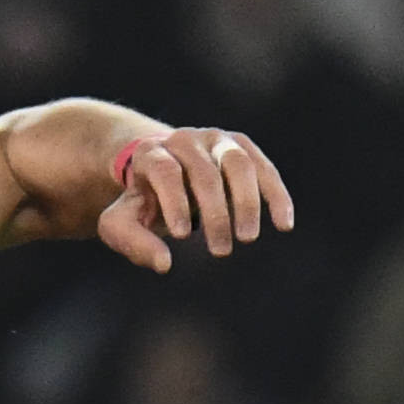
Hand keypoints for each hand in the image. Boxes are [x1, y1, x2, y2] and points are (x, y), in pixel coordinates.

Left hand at [96, 124, 293, 271]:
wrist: (162, 173)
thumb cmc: (142, 204)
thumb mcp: (121, 223)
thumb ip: (132, 242)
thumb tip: (164, 264)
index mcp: (150, 152)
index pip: (166, 172)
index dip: (175, 202)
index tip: (182, 236)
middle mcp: (184, 139)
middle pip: (205, 172)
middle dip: (215, 214)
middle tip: (220, 251)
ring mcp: (217, 139)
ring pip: (239, 165)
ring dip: (247, 203)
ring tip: (247, 238)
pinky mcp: (243, 146)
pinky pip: (265, 170)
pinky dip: (276, 196)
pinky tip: (283, 225)